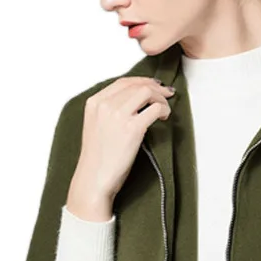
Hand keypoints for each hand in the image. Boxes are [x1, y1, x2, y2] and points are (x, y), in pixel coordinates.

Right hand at [71, 76, 175, 205]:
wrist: (94, 179)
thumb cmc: (97, 159)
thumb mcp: (96, 126)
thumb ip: (108, 111)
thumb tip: (133, 102)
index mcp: (94, 103)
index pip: (122, 82)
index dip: (142, 81)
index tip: (153, 86)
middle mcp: (105, 105)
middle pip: (136, 85)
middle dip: (155, 88)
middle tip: (166, 95)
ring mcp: (118, 115)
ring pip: (147, 92)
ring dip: (161, 98)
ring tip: (164, 110)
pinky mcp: (132, 128)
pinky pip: (156, 108)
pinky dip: (164, 110)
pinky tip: (164, 118)